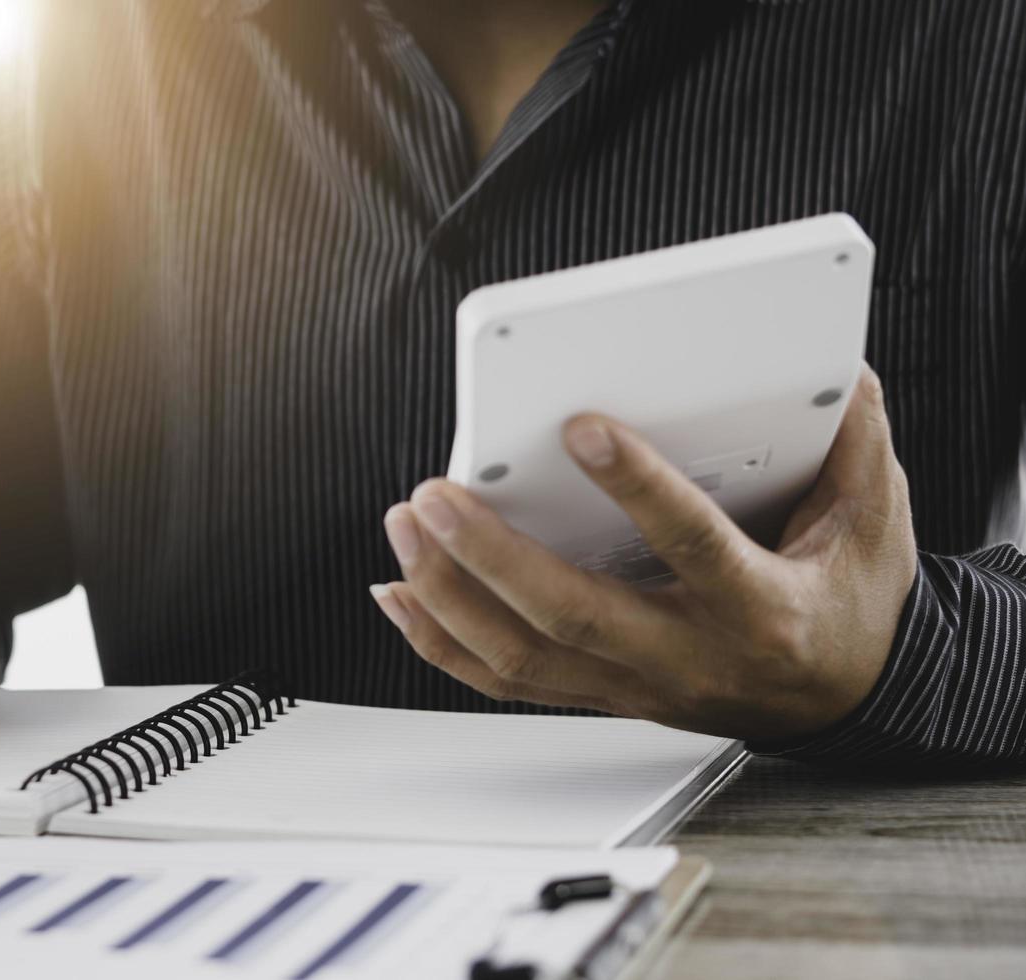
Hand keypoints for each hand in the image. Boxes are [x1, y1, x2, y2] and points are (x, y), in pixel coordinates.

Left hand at [373, 365, 917, 741]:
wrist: (844, 698)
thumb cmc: (850, 603)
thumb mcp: (874, 520)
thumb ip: (854, 443)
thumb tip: (837, 369)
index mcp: (760, 608)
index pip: (692, 546)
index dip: (637, 488)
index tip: (581, 426)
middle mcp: (688, 656)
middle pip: (571, 615)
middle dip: (490, 555)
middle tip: (432, 494)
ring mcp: (635, 685)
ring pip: (523, 656)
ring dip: (449, 593)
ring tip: (406, 525)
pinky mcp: (602, 693)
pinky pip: (507, 680)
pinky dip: (442, 640)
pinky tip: (399, 593)